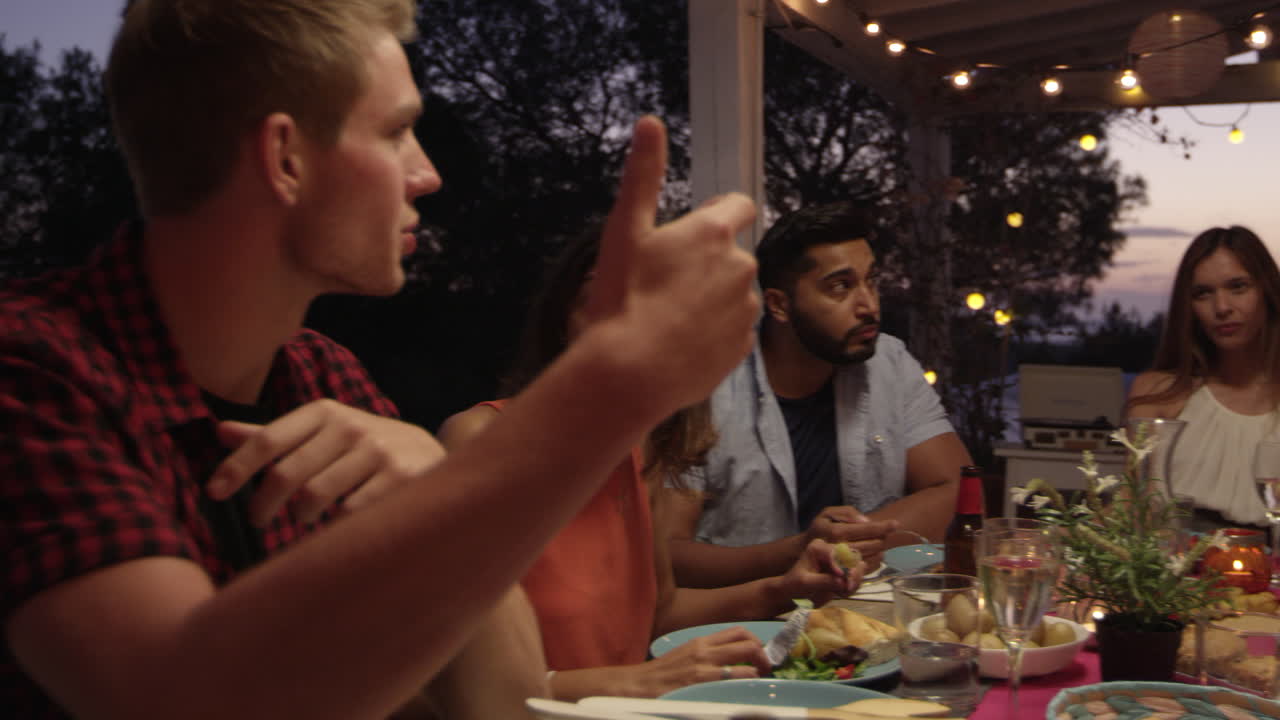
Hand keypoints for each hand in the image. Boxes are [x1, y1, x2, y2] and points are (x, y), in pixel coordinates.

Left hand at [207, 398, 445, 525]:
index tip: (214, 493)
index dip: (235, 468)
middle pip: (286, 474)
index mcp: (324, 413)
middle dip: (262, 505)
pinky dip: (335, 525)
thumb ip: (274, 436)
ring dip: (300, 517)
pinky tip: (337, 524)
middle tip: (258, 520)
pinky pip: (349, 513)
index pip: (268, 439)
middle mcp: (350, 427)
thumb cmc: (360, 446)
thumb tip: (219, 431)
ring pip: (315, 497)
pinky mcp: (401, 478)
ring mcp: (378, 452)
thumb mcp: (320, 433)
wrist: (428, 453)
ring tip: (302, 519)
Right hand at [583, 115, 759, 413]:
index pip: (738, 206)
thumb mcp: (624, 229)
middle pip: (731, 253)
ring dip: (709, 298)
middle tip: (662, 282)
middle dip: (705, 262)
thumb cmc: (623, 299)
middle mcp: (741, 267)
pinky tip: (678, 342)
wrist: (630, 374)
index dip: (716, 214)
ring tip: (668, 316)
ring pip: (732, 294)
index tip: (690, 232)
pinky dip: (710, 333)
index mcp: (714, 233)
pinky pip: (731, 331)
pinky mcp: (743, 348)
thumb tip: (651, 122)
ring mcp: (746, 311)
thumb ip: (643, 174)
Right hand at [630, 626, 768, 696]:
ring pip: (746, 662)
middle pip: (747, 644)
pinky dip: (745, 685)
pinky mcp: (702, 684)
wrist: (638, 684)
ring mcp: (705, 667)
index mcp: (702, 641)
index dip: (756, 641)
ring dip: (758, 672)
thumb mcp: (686, 654)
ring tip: (758, 681)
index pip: (738, 631)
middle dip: (764, 656)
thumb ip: (707, 652)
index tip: (760, 653)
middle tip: (765, 668)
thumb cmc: (662, 673)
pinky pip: (734, 682)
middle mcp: (706, 650)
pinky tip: (746, 692)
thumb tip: (732, 658)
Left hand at [776, 538, 867, 605]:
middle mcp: (831, 551)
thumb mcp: (805, 583)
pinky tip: (841, 593)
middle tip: (848, 588)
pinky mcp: (845, 572)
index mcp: (818, 547)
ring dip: (854, 582)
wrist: (794, 594)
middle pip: (852, 558)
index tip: (842, 578)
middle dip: (853, 574)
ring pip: (858, 568)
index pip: (836, 552)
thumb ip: (824, 581)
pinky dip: (853, 587)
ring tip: (842, 593)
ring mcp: (840, 561)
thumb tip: (843, 582)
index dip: (841, 565)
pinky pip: (857, 578)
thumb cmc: (794, 585)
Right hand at [806, 506, 895, 570]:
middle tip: (887, 533)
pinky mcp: (846, 575)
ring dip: (880, 550)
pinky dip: (874, 561)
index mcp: (835, 532)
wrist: (805, 554)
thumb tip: (866, 521)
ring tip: (880, 543)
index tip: (895, 523)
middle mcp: (840, 548)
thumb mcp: (827, 514)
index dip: (881, 527)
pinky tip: (874, 554)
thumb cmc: (820, 530)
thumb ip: (847, 513)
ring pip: (871, 557)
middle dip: (882, 538)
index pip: (864, 529)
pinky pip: (867, 568)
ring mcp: (843, 564)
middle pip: (871, 544)